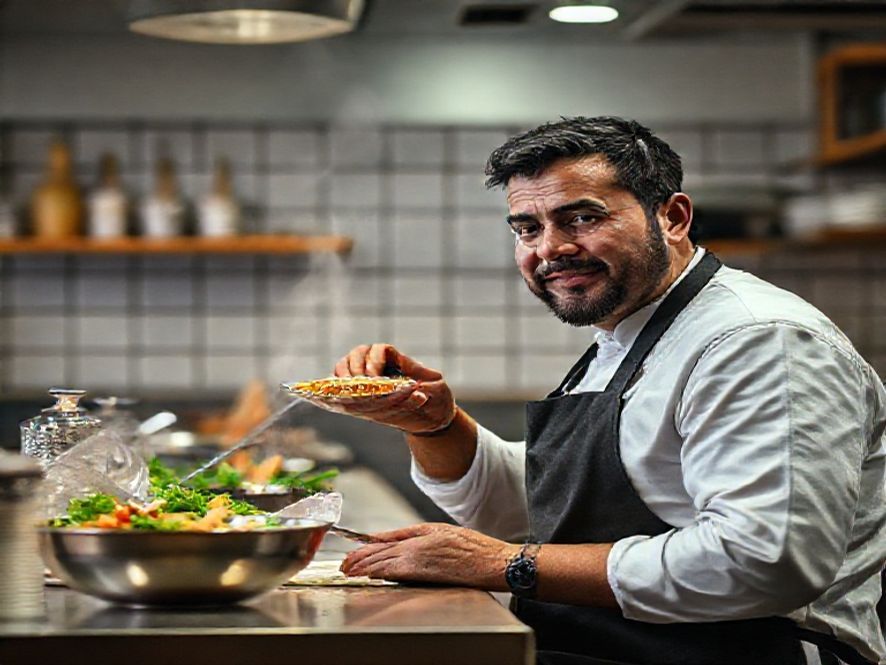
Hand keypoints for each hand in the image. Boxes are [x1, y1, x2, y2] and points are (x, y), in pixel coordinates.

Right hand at [308, 344, 456, 434]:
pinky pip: (338, 386)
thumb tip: (416, 392)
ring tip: (347, 391)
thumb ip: (429, 390)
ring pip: (345, 366)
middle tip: (360, 385)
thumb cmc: (437, 400)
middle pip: (358, 353)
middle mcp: (380, 367)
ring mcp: (368, 379)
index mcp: (399, 361)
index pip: (380, 350)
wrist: (431, 417)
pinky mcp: (359, 395)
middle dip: (355, 367)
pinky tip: (334, 397)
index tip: (375, 378)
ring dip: (342, 376)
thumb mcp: (439, 393)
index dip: (374, 360)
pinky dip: (333, 389)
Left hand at [340, 523, 517, 588]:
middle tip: (344, 564)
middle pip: (378, 553)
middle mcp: (414, 548)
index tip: (351, 550)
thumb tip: (384, 537)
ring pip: (383, 563)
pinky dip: (378, 573)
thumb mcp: (438, 530)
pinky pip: (395, 573)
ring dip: (363, 567)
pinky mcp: (423, 575)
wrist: (490, 560)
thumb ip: (409, 533)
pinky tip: (369, 576)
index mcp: (418, 535)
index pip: (382, 540)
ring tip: (350, 571)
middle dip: (358, 559)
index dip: (364, 546)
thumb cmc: (470, 546)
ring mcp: (418, 562)